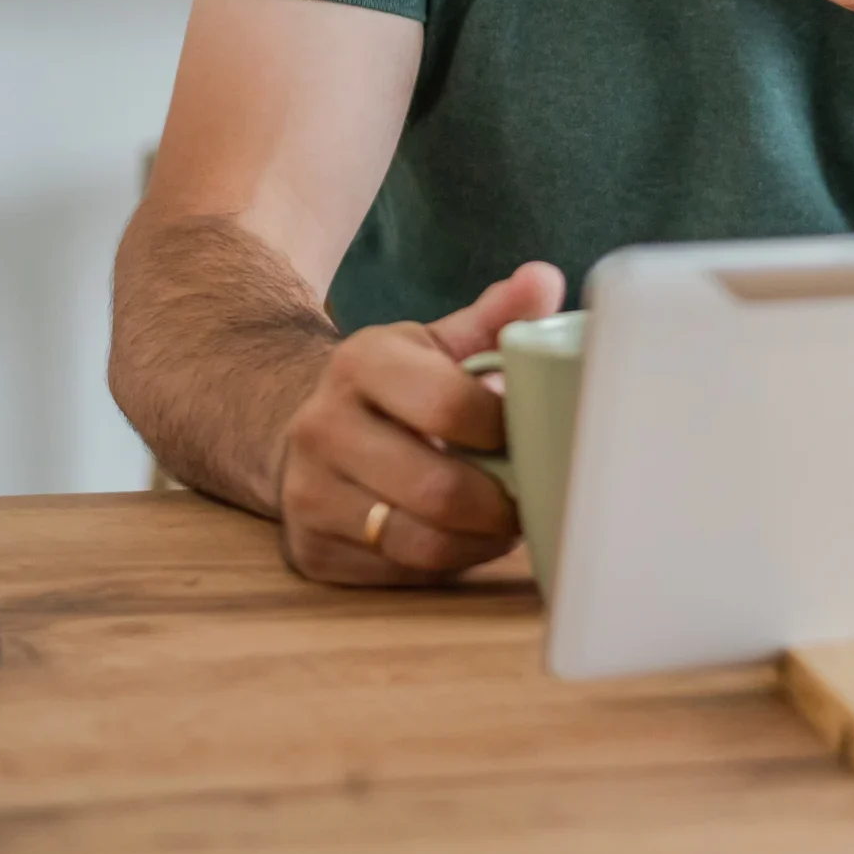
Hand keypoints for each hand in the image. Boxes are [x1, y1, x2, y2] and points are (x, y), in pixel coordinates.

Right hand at [274, 260, 565, 585]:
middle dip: (501, 503)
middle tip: (535, 497)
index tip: (533, 434)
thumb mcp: (437, 342)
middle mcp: (322, 426)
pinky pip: (397, 574)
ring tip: (508, 524)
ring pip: (418, 543)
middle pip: (436, 488)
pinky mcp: (309, 550)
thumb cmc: (398, 385)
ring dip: (479, 542)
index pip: (448, 404)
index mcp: (361, 361)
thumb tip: (545, 279)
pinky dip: (445, 565)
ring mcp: (308, 492)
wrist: (308, 426)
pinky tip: (465, 541)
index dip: (504, 429)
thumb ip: (495, 315)